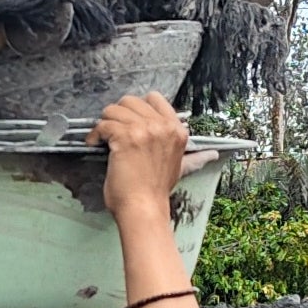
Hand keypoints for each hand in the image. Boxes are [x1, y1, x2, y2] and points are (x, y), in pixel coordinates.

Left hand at [91, 93, 189, 217]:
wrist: (144, 208)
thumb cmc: (156, 191)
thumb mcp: (179, 167)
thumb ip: (193, 157)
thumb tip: (213, 155)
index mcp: (176, 130)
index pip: (154, 99)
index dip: (137, 108)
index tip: (130, 122)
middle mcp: (162, 126)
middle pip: (131, 101)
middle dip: (118, 114)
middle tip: (113, 131)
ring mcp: (144, 130)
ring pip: (114, 110)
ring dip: (105, 123)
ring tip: (103, 138)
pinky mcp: (125, 137)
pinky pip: (104, 124)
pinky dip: (95, 134)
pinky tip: (95, 144)